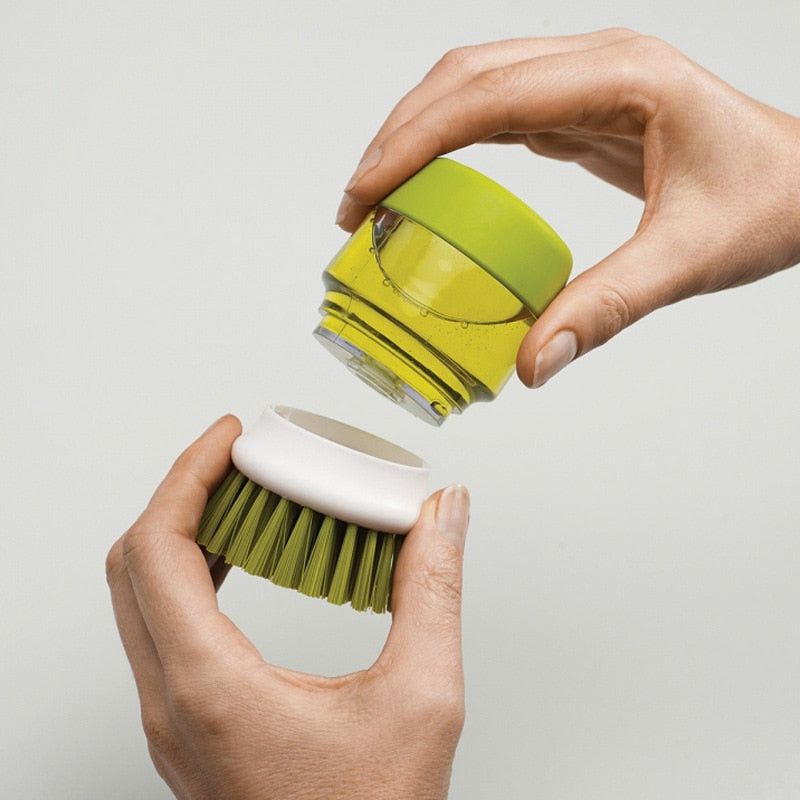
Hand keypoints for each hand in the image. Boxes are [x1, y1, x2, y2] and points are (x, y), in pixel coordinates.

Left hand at [106, 416, 469, 799]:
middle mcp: (171, 704)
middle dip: (180, 493)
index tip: (226, 436)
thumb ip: (434, 591)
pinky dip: (191, 575)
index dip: (186, 475)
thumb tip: (444, 514)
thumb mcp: (422, 699)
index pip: (156, 550)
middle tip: (233, 456)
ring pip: (140, 598)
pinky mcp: (186, 726)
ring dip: (182, 533)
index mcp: (210, 689)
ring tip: (241, 495)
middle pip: (133, 565)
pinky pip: (161, 629)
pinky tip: (243, 558)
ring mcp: (171, 719)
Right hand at [336, 29, 799, 387]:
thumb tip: (531, 361)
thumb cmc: (772, 198)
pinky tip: (431, 182)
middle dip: (398, 136)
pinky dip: (452, 145)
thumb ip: (606, 309)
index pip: (487, 96)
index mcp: (622, 78)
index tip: (365, 192)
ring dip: (417, 134)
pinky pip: (500, 113)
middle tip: (357, 204)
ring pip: (475, 86)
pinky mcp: (584, 111)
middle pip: (465, 77)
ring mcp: (588, 83)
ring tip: (378, 195)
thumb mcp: (689, 258)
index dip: (412, 142)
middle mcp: (597, 65)